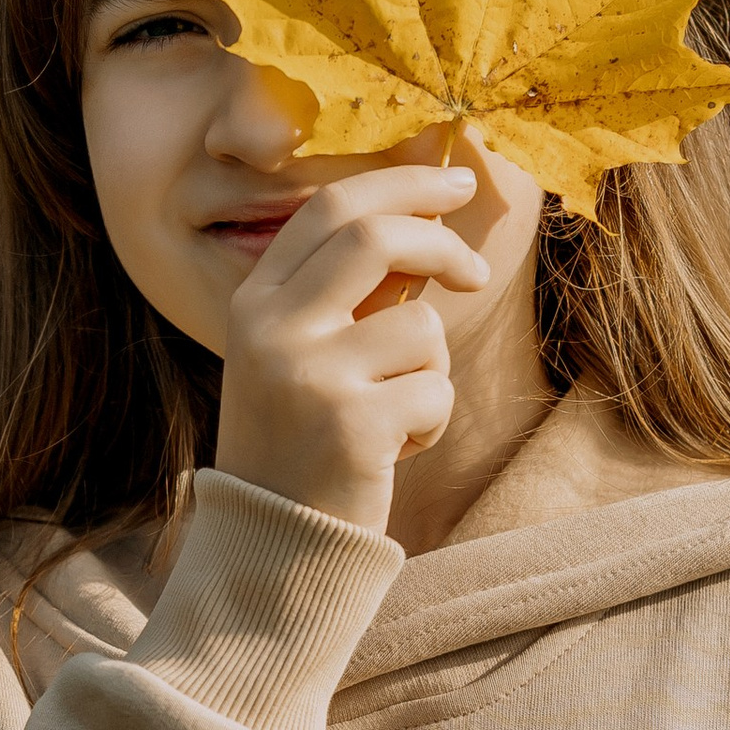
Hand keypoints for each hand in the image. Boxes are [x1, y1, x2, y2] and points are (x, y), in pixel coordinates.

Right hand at [211, 165, 487, 532]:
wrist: (273, 548)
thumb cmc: (302, 444)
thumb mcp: (303, 357)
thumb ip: (348, 294)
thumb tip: (428, 218)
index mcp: (254, 303)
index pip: (329, 208)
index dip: (402, 182)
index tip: (455, 181)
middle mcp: (271, 330)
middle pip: (374, 238)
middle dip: (441, 243)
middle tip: (476, 271)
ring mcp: (309, 376)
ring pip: (420, 326)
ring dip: (431, 370)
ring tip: (394, 414)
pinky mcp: (352, 426)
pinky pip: (434, 391)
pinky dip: (431, 422)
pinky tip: (389, 454)